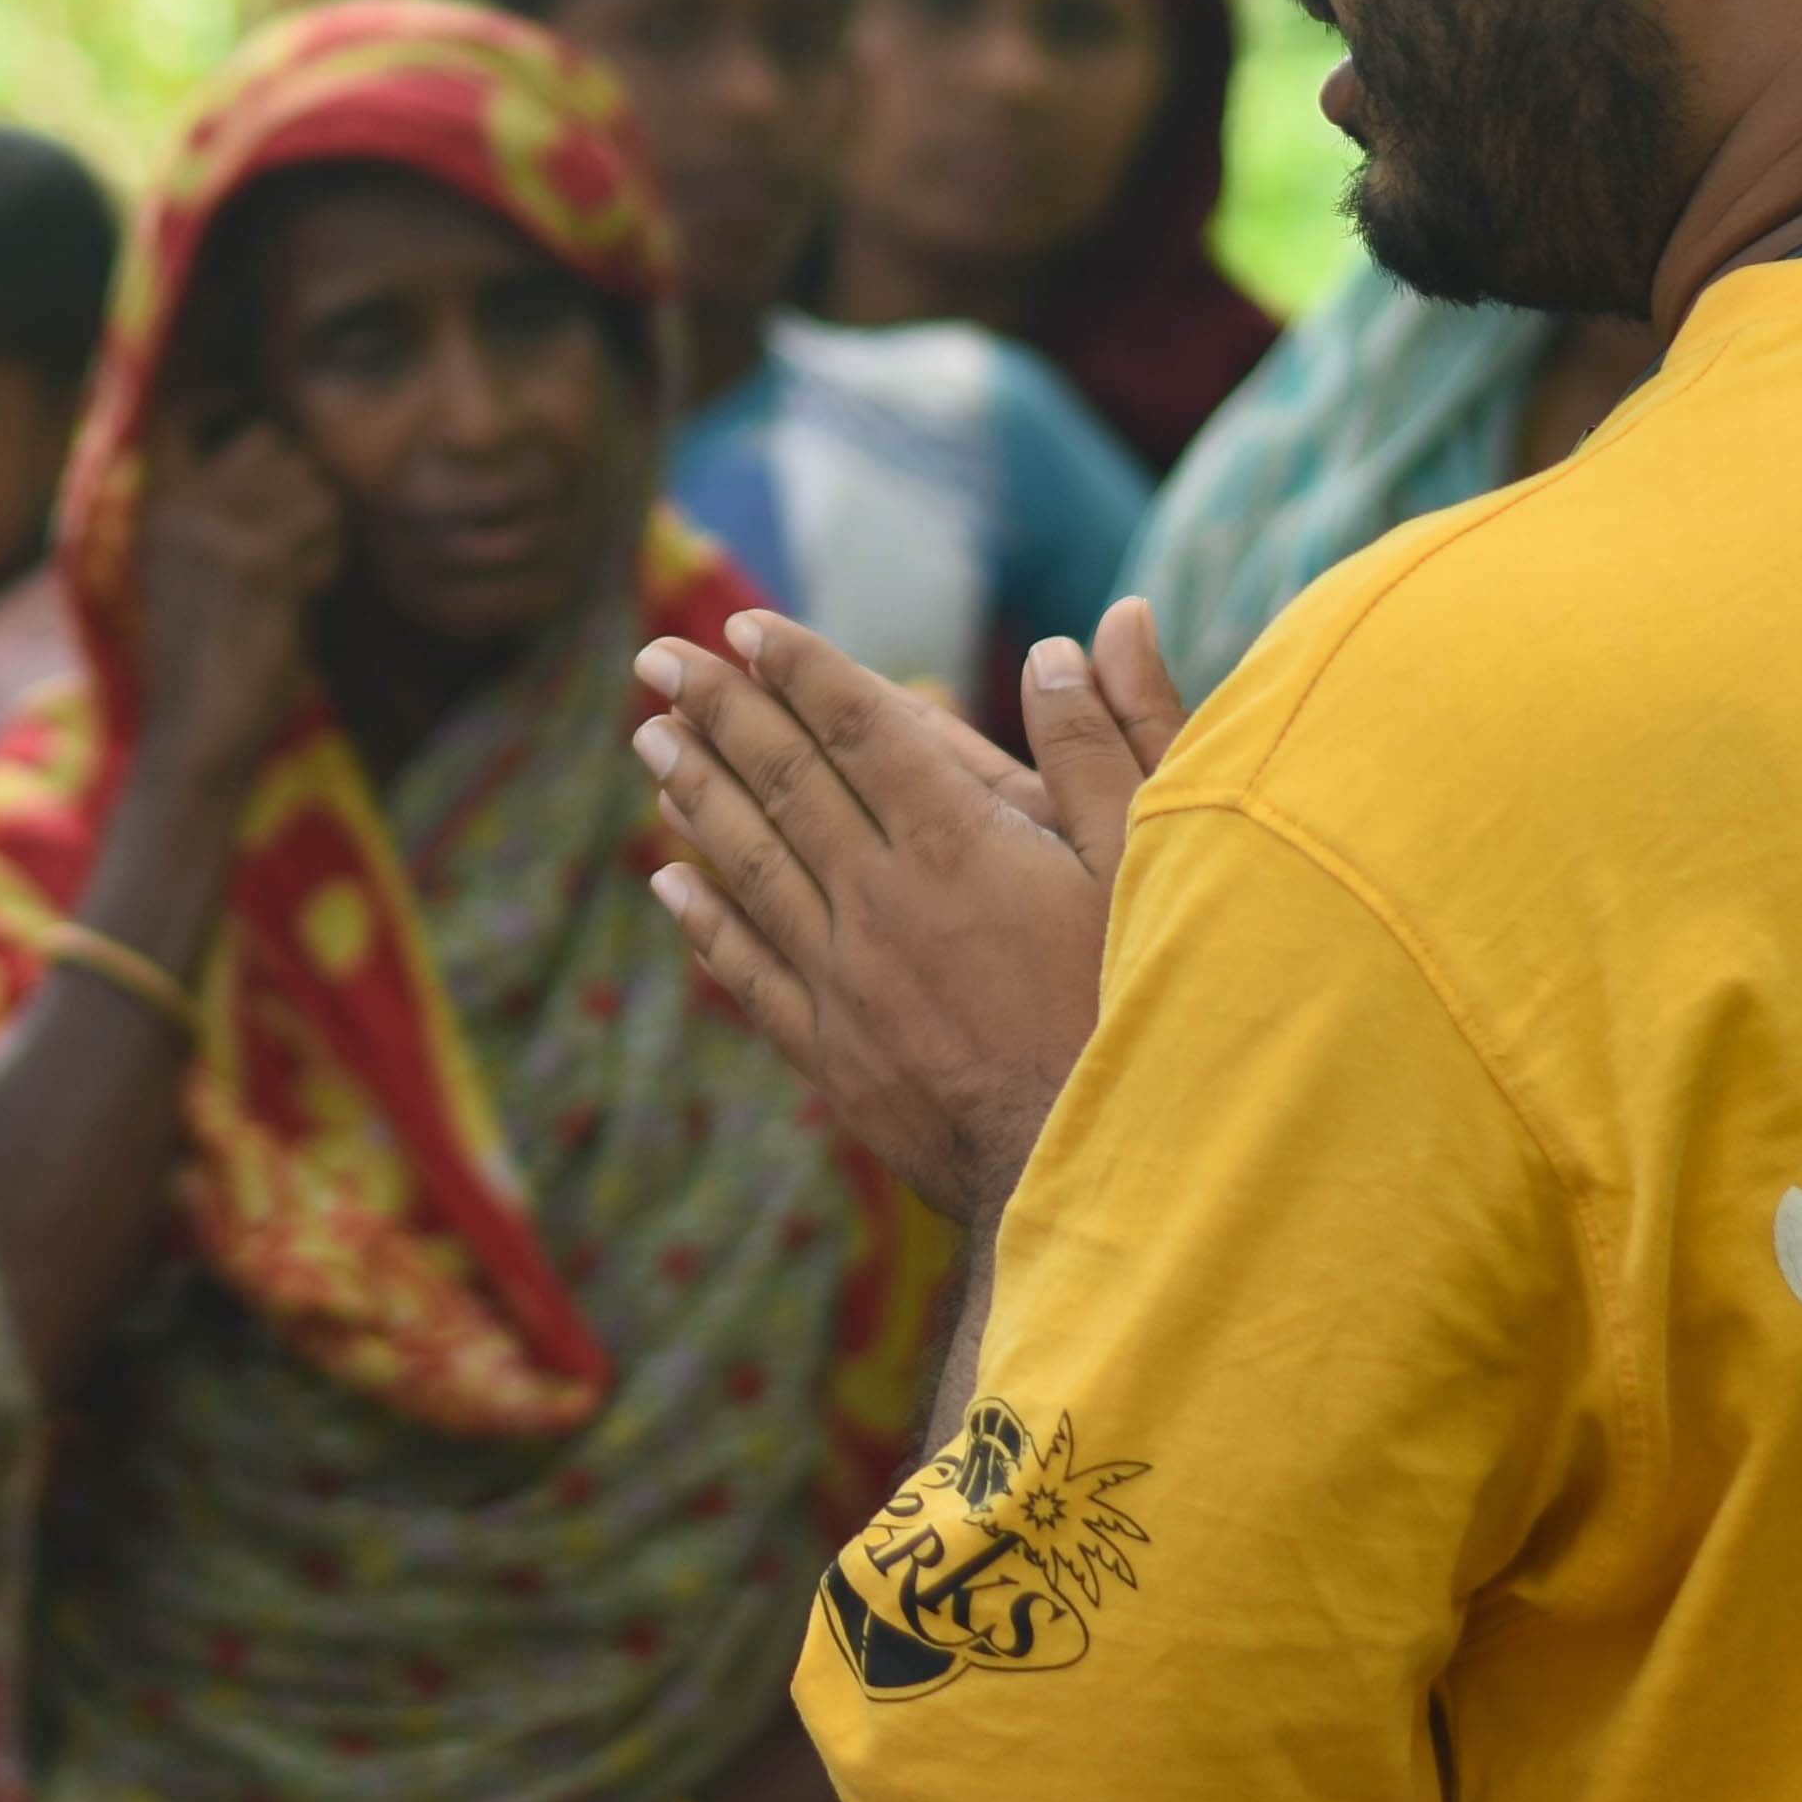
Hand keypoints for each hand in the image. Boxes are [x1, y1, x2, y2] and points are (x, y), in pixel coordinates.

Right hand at [127, 416, 339, 799]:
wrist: (196, 734)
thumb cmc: (200, 665)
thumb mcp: (181, 573)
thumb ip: (210, 515)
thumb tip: (277, 458)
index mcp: (154, 512)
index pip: (174, 420)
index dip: (212, 401)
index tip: (236, 404)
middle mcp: (182, 509)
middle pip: (267, 441)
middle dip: (295, 482)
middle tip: (293, 541)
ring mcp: (221, 530)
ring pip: (308, 478)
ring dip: (320, 520)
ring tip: (300, 572)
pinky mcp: (262, 561)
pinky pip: (325, 525)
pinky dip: (329, 558)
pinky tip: (307, 594)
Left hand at [633, 597, 1185, 1223]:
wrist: (1093, 1177)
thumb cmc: (1143, 1009)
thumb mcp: (1152, 864)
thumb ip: (1110, 743)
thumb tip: (1085, 633)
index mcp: (959, 844)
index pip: (860, 726)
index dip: (800, 669)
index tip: (744, 624)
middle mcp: (883, 901)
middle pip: (784, 784)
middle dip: (719, 711)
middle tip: (657, 658)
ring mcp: (849, 981)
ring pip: (751, 867)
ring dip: (695, 796)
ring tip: (649, 740)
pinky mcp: (836, 1054)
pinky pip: (750, 970)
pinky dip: (706, 917)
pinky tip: (669, 879)